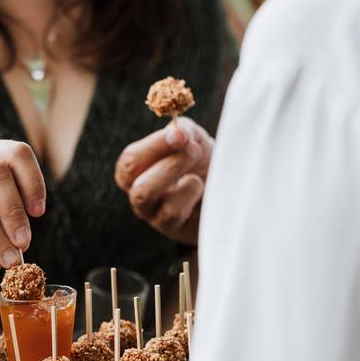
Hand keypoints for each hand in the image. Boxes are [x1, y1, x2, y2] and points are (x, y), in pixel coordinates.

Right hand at [116, 118, 213, 244]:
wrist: (230, 188)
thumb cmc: (203, 161)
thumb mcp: (193, 139)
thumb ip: (182, 130)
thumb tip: (177, 134)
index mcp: (138, 172)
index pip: (130, 161)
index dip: (153, 146)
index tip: (180, 135)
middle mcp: (140, 195)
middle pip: (133, 181)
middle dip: (167, 163)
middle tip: (194, 151)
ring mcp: (154, 215)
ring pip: (146, 196)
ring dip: (174, 175)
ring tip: (197, 172)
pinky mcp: (173, 230)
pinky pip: (171, 212)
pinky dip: (188, 195)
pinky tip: (200, 189)